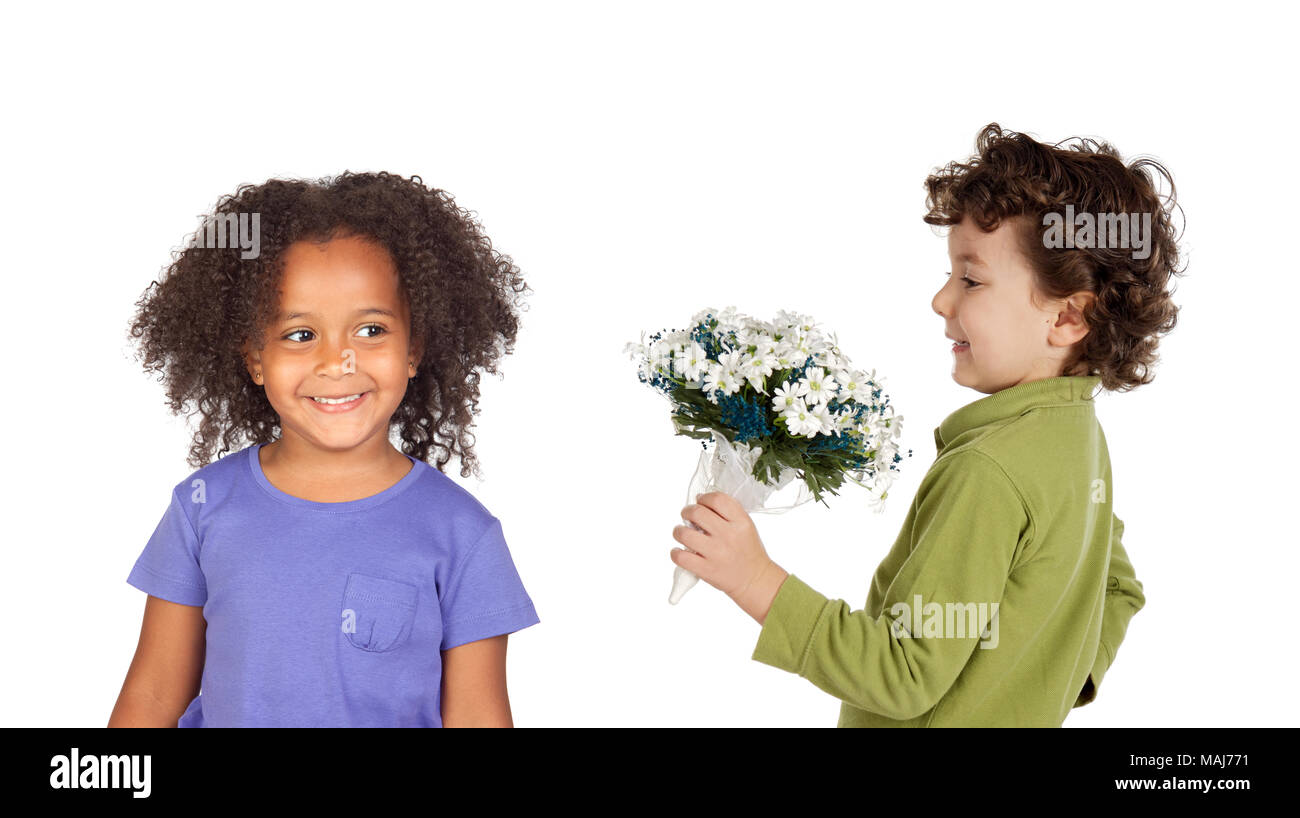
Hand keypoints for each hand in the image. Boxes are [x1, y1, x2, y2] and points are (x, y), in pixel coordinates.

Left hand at [670, 492, 785, 614]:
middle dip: (687, 511)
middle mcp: (728, 535)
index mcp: (741, 522)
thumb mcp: (746, 526)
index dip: (704, 497)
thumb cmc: (747, 551)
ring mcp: (716, 553)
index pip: (717, 499)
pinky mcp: (706, 569)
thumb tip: (699, 500)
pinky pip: (680, 557)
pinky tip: (681, 551)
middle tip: (687, 515)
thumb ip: (727, 512)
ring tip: (683, 534)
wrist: (754, 580)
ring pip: (684, 533)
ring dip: (679, 531)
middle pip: (697, 512)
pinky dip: (676, 553)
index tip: (700, 501)